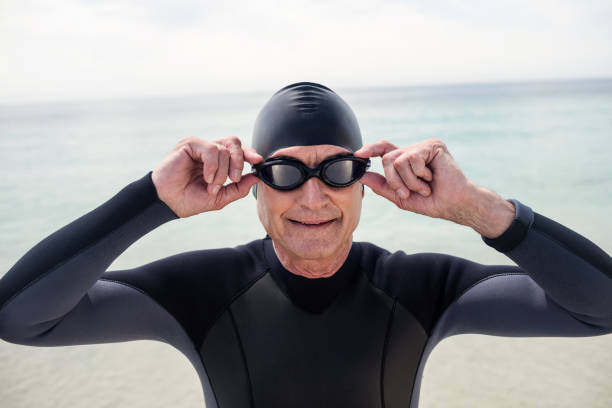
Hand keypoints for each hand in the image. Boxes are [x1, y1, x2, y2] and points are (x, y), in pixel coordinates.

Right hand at [151, 136, 262, 217]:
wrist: (167, 202)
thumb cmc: (189, 200)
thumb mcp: (219, 198)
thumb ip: (238, 188)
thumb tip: (256, 177)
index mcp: (217, 161)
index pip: (237, 150)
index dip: (249, 154)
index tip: (258, 161)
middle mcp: (209, 151)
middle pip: (234, 143)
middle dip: (239, 161)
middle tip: (234, 178)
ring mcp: (199, 146)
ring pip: (224, 149)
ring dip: (222, 171)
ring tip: (212, 184)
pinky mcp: (190, 144)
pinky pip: (212, 149)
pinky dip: (213, 166)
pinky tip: (206, 177)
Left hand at [354, 138, 475, 221]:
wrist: (453, 205)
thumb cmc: (431, 201)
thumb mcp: (401, 196)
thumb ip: (382, 185)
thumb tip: (362, 175)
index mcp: (407, 160)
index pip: (384, 149)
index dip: (370, 149)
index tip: (357, 155)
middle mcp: (414, 150)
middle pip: (387, 158)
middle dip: (393, 180)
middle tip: (407, 193)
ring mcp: (423, 146)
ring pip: (397, 160)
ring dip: (408, 181)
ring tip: (424, 186)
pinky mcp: (432, 145)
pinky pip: (411, 158)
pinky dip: (418, 174)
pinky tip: (431, 178)